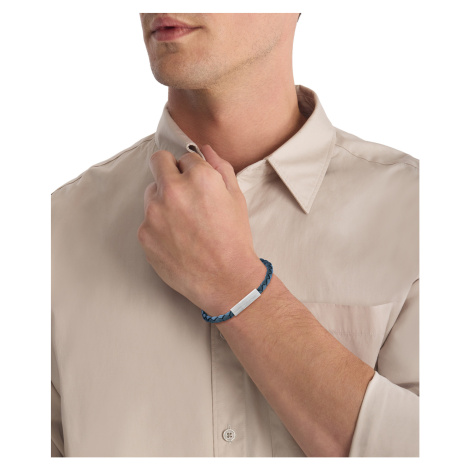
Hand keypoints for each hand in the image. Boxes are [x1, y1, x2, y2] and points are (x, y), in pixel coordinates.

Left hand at [137, 144, 264, 315]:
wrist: (225, 279)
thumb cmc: (234, 239)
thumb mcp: (236, 198)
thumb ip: (220, 167)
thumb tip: (205, 149)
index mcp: (199, 177)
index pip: (185, 156)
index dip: (194, 170)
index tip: (198, 184)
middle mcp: (173, 190)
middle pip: (158, 162)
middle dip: (169, 170)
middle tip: (183, 191)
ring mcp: (154, 212)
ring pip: (152, 192)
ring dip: (164, 199)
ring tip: (184, 222)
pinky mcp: (144, 233)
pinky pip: (148, 219)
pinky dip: (159, 225)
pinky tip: (177, 239)